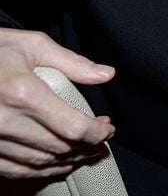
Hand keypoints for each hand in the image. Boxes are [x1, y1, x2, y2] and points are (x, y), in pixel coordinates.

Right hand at [0, 29, 115, 179]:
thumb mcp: (31, 45)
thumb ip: (71, 62)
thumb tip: (105, 75)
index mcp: (23, 93)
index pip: (73, 126)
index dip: (97, 132)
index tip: (108, 129)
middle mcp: (6, 121)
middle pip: (60, 146)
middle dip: (88, 146)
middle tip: (102, 139)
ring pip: (39, 161)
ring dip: (67, 160)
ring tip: (85, 151)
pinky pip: (14, 169)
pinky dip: (39, 170)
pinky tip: (55, 164)